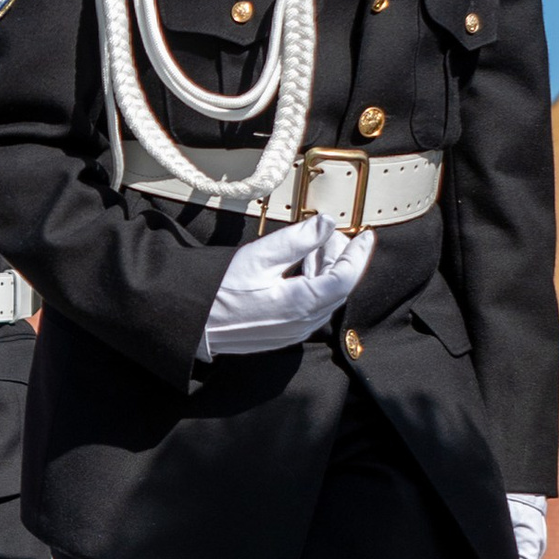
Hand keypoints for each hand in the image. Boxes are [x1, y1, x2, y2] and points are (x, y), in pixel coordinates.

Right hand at [196, 215, 374, 360]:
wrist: (192, 323)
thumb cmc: (218, 291)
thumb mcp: (258, 256)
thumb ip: (297, 239)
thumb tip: (325, 224)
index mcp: (302, 303)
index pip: (346, 277)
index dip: (358, 254)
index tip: (365, 235)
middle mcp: (303, 323)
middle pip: (338, 287)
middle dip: (340, 257)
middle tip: (330, 233)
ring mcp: (293, 332)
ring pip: (325, 298)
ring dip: (325, 270)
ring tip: (312, 246)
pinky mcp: (282, 334)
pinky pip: (311, 308)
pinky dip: (313, 285)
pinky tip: (299, 269)